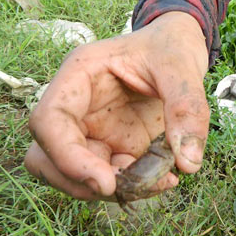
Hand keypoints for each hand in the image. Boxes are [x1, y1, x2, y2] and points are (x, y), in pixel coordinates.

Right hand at [24, 12, 209, 200]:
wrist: (178, 48)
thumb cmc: (171, 45)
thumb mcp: (182, 66)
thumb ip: (187, 108)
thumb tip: (188, 163)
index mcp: (80, 77)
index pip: (48, 122)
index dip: (67, 159)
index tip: (105, 183)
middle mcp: (78, 107)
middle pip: (48, 158)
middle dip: (83, 182)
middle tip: (127, 188)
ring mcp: (94, 130)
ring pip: (74, 175)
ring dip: (111, 189)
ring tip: (159, 180)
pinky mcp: (114, 147)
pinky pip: (111, 178)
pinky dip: (134, 188)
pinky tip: (166, 178)